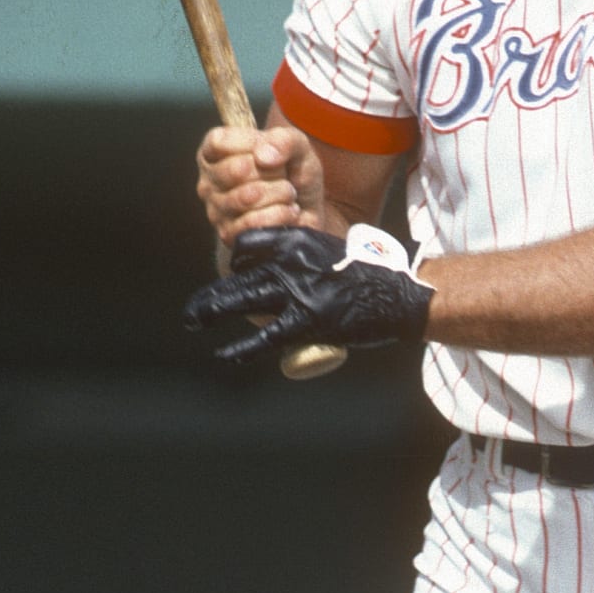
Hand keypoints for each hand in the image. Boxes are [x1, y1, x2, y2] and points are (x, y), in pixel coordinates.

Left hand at [186, 225, 431, 375]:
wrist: (401, 291)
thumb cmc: (370, 272)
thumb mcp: (329, 249)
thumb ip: (300, 258)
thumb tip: (277, 273)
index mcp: (296, 238)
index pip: (246, 246)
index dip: (235, 263)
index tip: (234, 277)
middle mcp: (290, 260)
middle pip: (236, 274)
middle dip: (210, 295)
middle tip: (193, 311)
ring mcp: (297, 291)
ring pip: (241, 299)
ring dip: (211, 311)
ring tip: (194, 321)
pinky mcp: (307, 321)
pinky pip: (265, 336)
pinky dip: (241, 349)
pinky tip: (225, 355)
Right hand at [197, 123, 326, 245]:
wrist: (307, 212)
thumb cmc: (294, 174)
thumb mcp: (297, 147)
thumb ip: (284, 140)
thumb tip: (263, 157)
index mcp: (214, 153)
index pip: (219, 142)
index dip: (250, 143)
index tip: (270, 151)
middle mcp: (209, 182)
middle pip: (237, 169)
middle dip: (273, 171)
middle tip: (283, 176)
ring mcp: (215, 211)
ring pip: (248, 197)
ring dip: (280, 193)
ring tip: (288, 194)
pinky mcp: (229, 236)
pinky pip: (254, 223)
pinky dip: (280, 215)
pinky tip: (288, 211)